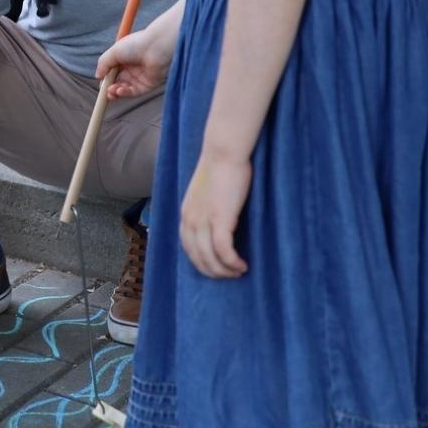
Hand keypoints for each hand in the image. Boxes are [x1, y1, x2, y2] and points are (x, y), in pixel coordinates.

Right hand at [94, 25, 174, 100]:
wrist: (156, 47)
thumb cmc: (136, 45)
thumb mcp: (113, 52)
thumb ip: (103, 64)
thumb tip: (97, 76)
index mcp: (123, 58)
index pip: (112, 72)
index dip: (106, 79)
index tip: (101, 83)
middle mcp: (131, 68)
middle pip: (117, 82)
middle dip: (109, 88)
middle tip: (105, 91)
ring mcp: (139, 77)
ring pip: (124, 89)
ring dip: (116, 92)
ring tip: (112, 91)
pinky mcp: (147, 84)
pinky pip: (134, 92)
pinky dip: (125, 93)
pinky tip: (119, 90)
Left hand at [179, 151, 250, 278]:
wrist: (223, 153)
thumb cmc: (220, 169)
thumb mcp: (206, 193)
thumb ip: (207, 210)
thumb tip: (218, 224)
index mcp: (185, 214)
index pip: (188, 248)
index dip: (202, 263)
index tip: (217, 268)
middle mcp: (190, 220)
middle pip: (197, 258)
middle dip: (214, 271)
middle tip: (231, 275)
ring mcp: (203, 220)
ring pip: (210, 258)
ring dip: (225, 270)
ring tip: (239, 271)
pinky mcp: (219, 218)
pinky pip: (223, 250)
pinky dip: (232, 262)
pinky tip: (242, 265)